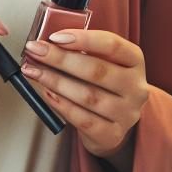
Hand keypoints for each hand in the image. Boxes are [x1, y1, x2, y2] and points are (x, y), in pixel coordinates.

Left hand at [21, 30, 148, 165]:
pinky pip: (83, 120)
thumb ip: (82, 51)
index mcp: (135, 61)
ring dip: (56, 82)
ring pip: (88, 96)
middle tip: (36, 51)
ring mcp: (127, 113)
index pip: (112, 45)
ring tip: (35, 72)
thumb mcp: (104, 62)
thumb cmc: (104, 85)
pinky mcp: (113, 135)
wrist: (114, 122)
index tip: (55, 37)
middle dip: (61, 59)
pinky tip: (47, 94)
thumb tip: (46, 44)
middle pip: (97, 70)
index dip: (83, 39)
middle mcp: (136, 87)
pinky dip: (61, 105)